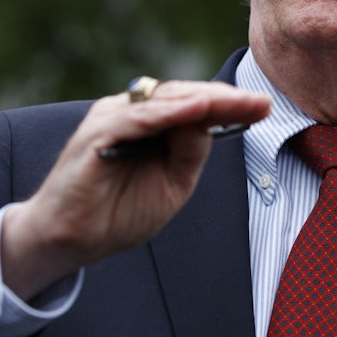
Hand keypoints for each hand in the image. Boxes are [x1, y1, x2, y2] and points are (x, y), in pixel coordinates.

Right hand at [0, 80, 270, 300]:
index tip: (265, 106)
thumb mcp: (172, 184)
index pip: (196, 105)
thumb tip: (210, 120)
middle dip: (226, 98)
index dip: (230, 104)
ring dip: (204, 99)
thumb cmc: (118, 212)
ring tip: (237, 101)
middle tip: (261, 102)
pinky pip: (137, 118)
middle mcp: (133, 112)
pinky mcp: (96, 133)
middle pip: (185, 95)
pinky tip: (196, 110)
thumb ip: (190, 152)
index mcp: (152, 124)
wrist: (71, 241)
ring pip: (165, 99)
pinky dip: (167, 112)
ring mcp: (113, 118)